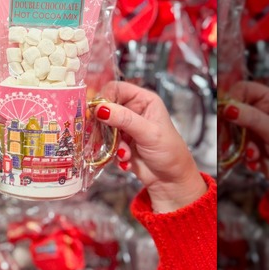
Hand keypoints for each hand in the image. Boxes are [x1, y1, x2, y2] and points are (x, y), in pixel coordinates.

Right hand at [95, 81, 206, 212]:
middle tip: (107, 137)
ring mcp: (125, 128)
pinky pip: (105, 144)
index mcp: (144, 100)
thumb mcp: (148, 133)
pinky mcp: (119, 143)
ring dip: (111, 143)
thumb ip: (125, 119)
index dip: (104, 98)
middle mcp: (133, 111)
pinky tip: (127, 161)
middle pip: (105, 108)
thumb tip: (101, 109)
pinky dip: (114, 154)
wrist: (170, 180)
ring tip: (125, 153)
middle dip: (105, 126)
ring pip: (103, 128)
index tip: (97, 113)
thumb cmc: (169, 152)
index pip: (116, 89)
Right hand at [222, 81, 268, 212]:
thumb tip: (227, 108)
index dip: (232, 98)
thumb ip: (252, 119)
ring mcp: (252, 126)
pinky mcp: (246, 142)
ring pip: (230, 127)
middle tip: (231, 137)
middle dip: (231, 125)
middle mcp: (261, 110)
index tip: (225, 112)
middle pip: (233, 108)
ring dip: (237, 143)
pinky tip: (254, 160)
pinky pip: (232, 142)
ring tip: (253, 153)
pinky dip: (240, 152)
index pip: (244, 89)